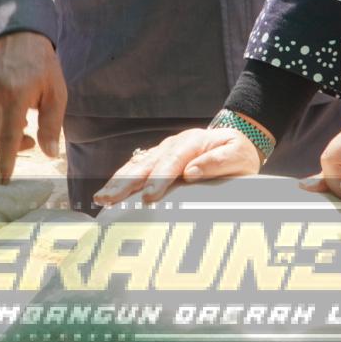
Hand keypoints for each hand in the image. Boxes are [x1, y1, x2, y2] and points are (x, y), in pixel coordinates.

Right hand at [0, 31, 65, 183]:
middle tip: (29, 134)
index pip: (6, 140)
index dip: (4, 164)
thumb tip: (50, 154)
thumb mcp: (56, 92)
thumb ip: (51, 125)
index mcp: (13, 96)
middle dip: (12, 146)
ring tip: (14, 121)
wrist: (16, 33)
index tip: (2, 183)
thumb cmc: (41, 65)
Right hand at [93, 126, 262, 205]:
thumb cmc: (238, 153)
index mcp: (193, 142)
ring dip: (117, 182)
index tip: (149, 197)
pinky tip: (107, 193)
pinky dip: (119, 180)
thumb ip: (219, 161)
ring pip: (136, 165)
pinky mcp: (156, 159)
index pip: (173, 161)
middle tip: (111, 199)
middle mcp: (173, 144)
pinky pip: (135, 168)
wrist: (235, 142)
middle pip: (147, 163)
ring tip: (102, 198)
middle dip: (127, 182)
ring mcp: (162, 151)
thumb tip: (192, 171)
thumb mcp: (238, 155)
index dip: (159, 179)